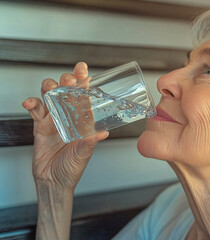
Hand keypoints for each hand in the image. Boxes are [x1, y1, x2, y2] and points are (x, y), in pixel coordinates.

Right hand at [22, 62, 108, 190]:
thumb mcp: (84, 154)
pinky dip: (32, 104)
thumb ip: (90, 143)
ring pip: (49, 96)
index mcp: (83, 121)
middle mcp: (69, 117)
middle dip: (67, 81)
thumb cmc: (72, 168)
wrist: (54, 182)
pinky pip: (35, 110)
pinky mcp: (40, 126)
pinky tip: (30, 103)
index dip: (83, 81)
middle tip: (69, 80)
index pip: (84, 96)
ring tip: (52, 88)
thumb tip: (103, 133)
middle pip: (66, 91)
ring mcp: (54, 120)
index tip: (83, 70)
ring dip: (50, 88)